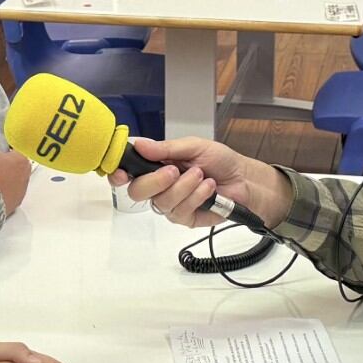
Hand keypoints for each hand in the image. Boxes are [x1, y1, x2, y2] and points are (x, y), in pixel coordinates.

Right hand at [0, 118, 30, 215]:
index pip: (17, 149)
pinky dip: (5, 190)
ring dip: (7, 177)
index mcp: (21, 159)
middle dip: (7, 163)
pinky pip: (12, 193)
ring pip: (16, 179)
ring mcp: (22, 191)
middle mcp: (26, 175)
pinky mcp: (16, 204)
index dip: (6, 148)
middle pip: (17, 164)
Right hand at [109, 136, 292, 229]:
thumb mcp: (193, 146)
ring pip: (162, 202)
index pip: (128, 172)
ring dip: (184, 187)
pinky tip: (208, 188)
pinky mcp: (185, 218)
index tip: (120, 172)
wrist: (243, 178)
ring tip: (202, 176)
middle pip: (138, 192)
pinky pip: (180, 211)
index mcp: (156, 166)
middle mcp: (160, 186)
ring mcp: (172, 204)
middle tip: (174, 171)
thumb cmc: (220, 160)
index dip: (118, 174)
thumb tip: (140, 144)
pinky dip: (196, 196)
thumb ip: (165, 148)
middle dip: (156, 181)